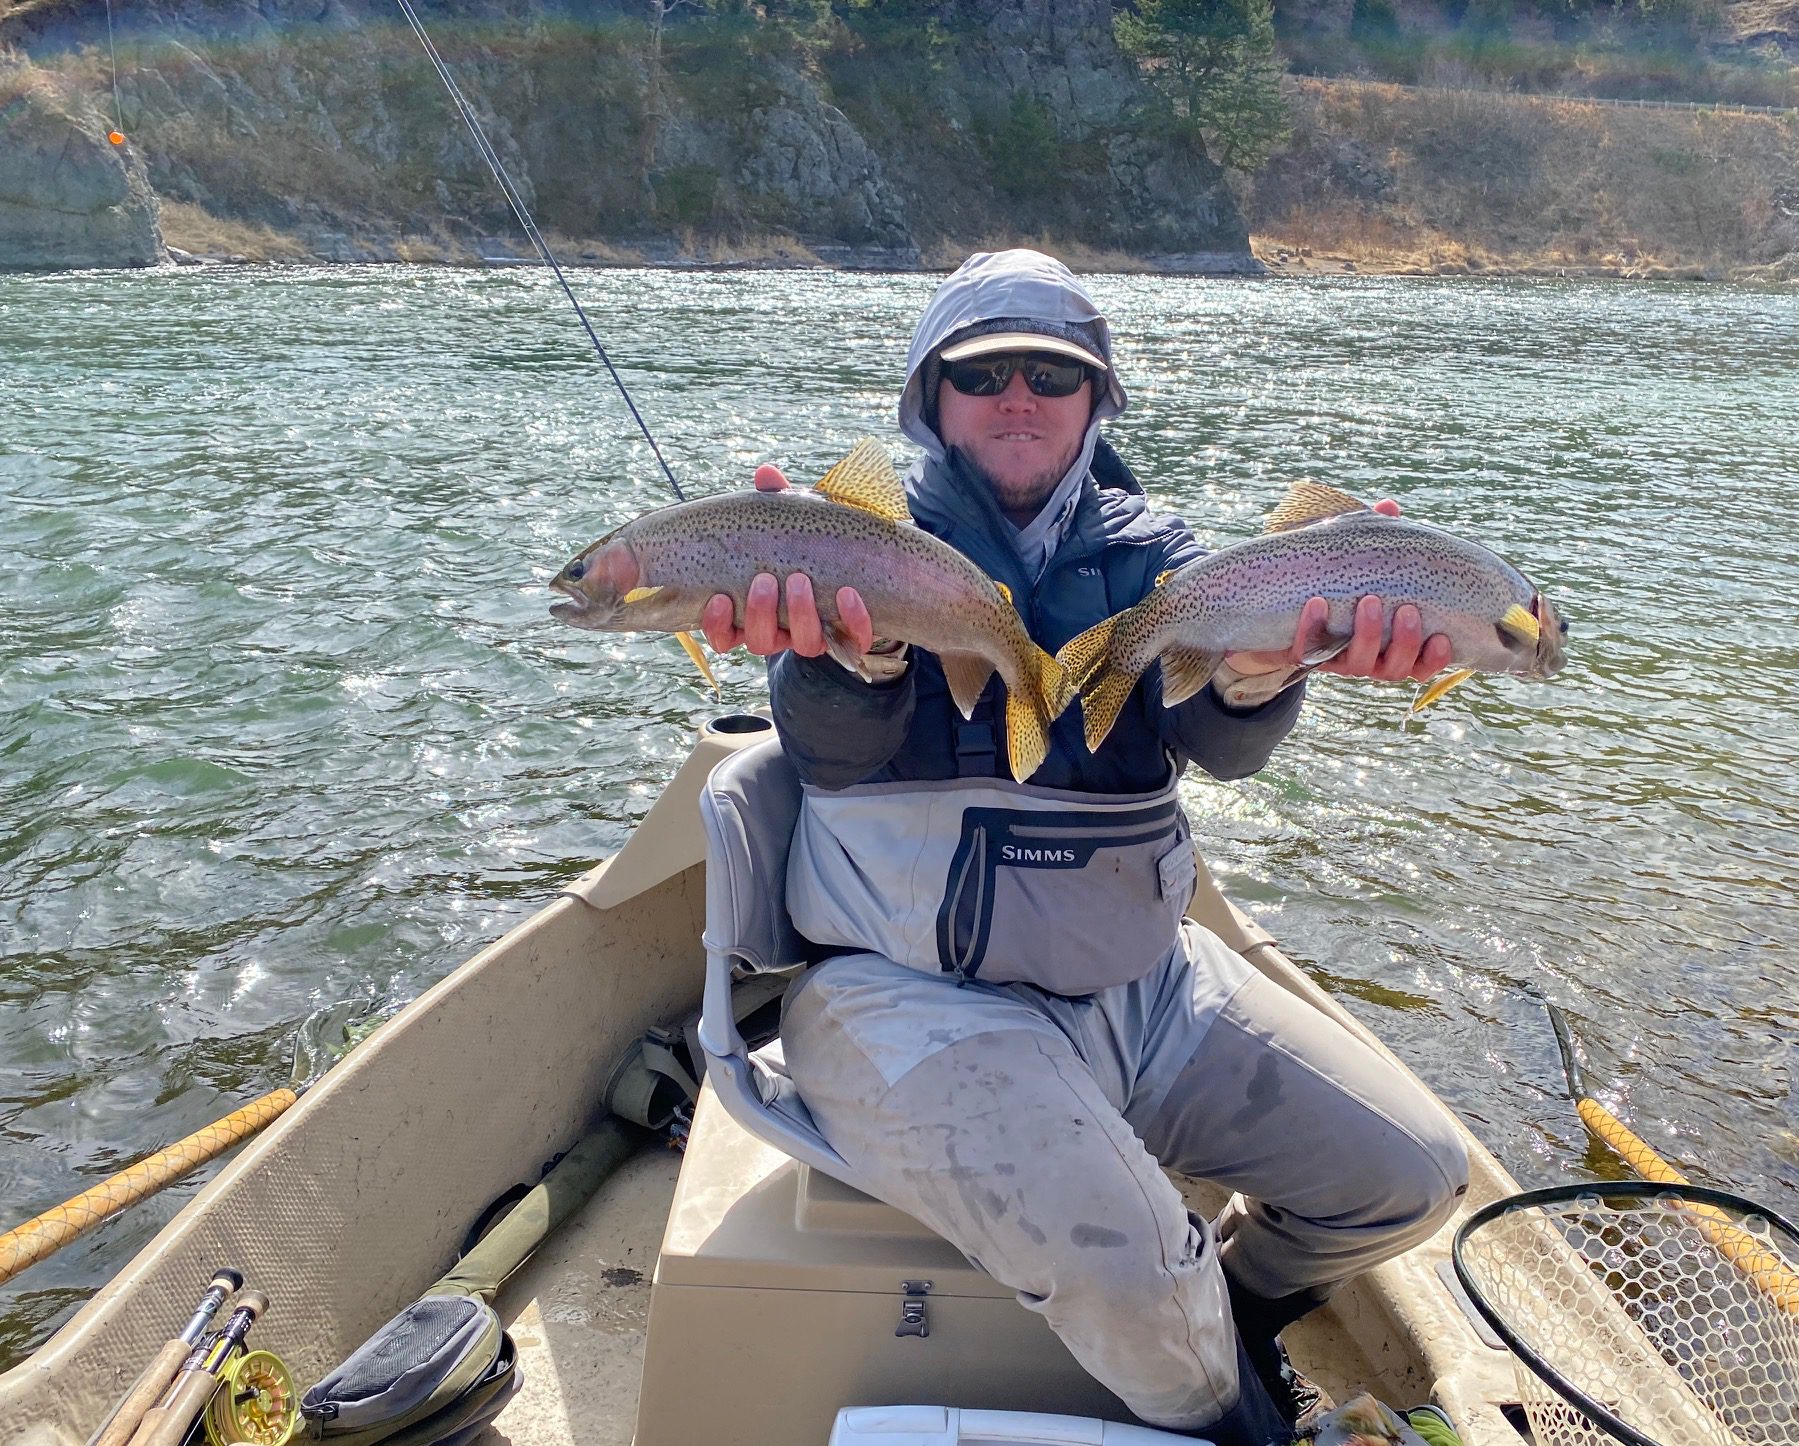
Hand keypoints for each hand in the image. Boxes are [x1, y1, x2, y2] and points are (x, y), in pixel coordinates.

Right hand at [699, 464, 874, 658]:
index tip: (719, 599)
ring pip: (803, 644)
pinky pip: (853, 639)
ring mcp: (815, 635)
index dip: (718, 625)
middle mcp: (781, 632)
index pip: (725, 634)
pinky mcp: (851, 636)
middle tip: (765, 580)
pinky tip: (849, 593)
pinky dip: (852, 618)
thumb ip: (775, 503)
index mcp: (755, 612)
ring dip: (799, 614)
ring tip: (800, 579)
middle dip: (760, 613)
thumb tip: (766, 473)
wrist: (858, 567)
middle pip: (761, 641)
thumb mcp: (789, 525)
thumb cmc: (806, 547)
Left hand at [1222, 499, 1452, 683]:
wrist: (1287, 608)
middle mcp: (1371, 660)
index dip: (1435, 659)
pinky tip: (1316, 603)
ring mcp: (1338, 661)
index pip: (1422, 664)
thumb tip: (1389, 506)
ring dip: (1368, 636)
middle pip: (1394, 668)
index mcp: (1394, 646)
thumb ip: (1379, 538)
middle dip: (1404, 641)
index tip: (1443, 638)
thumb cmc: (1341, 582)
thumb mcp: (1362, 562)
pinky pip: (1308, 652)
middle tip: (1406, 609)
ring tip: (1369, 601)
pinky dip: (1312, 629)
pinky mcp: (1304, 656)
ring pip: (1359, 665)